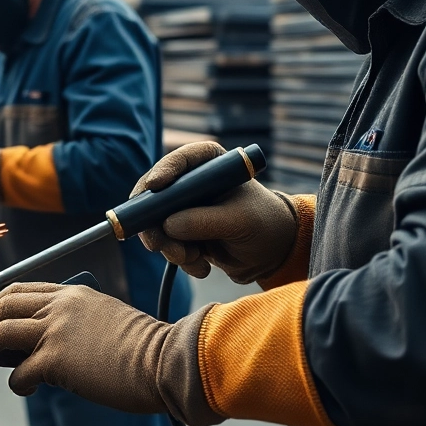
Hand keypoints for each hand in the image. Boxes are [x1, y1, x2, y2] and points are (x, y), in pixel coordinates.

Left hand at [0, 283, 174, 411]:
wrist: (167, 361)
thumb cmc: (143, 351)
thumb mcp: (105, 321)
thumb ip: (73, 324)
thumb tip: (38, 348)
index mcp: (74, 293)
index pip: (21, 289)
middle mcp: (62, 305)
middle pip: (3, 305)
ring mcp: (58, 330)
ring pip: (0, 332)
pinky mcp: (57, 358)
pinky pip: (20, 371)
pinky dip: (16, 382)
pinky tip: (24, 387)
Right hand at [135, 142, 297, 283]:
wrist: (273, 252)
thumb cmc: (264, 223)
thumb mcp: (239, 221)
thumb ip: (205, 221)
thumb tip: (168, 225)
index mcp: (211, 164)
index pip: (183, 160)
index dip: (164, 170)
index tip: (155, 187)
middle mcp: (192, 183)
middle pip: (156, 194)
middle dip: (152, 221)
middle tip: (155, 243)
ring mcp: (185, 208)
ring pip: (157, 224)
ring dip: (170, 247)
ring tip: (193, 259)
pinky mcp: (183, 232)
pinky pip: (168, 246)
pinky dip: (181, 259)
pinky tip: (202, 266)